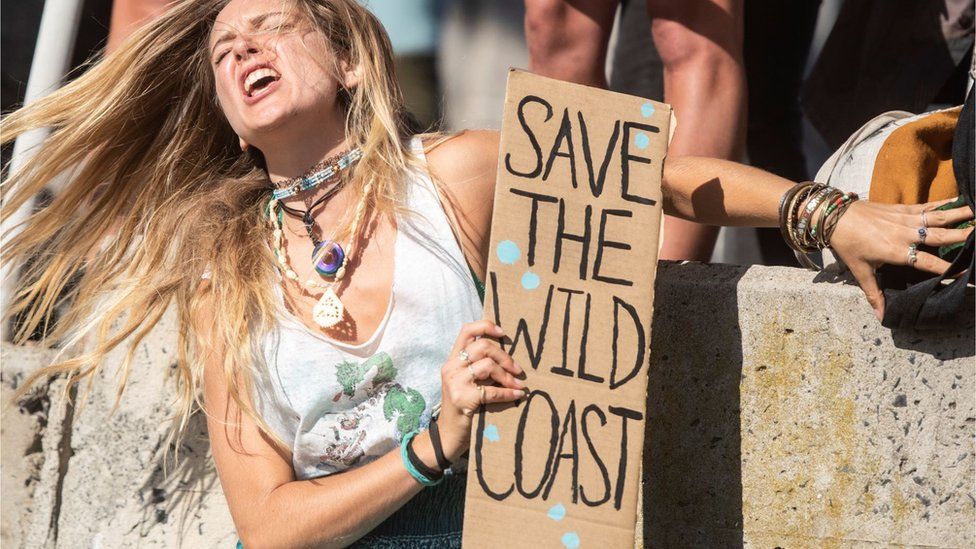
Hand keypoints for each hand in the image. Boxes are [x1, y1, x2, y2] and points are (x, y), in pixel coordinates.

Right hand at [435, 320, 525, 462]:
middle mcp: (451, 367)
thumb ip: (478, 367)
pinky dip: (508, 393)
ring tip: (518, 384)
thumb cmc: (463, 406)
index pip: (467, 330)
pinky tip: (518, 395)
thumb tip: (508, 356)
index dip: (486, 326)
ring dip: (508, 376)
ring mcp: (455, 382)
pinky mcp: (462, 399)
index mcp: (453, 359)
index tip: (503, 333)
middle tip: (518, 370)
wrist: (448, 435)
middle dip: (505, 357)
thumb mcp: (466, 381)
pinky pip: (492, 391)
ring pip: (488, 365)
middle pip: (483, 346)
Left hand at [829, 197, 973, 319]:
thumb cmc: (847, 244)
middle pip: (940, 237)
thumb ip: (874, 294)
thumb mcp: (860, 271)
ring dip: (960, 215)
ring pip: (938, 217)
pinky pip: (927, 206)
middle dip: (963, 237)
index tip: (965, 272)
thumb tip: (881, 316)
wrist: (834, 215)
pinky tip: (961, 200)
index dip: (947, 268)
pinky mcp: (902, 208)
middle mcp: (905, 234)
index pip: (928, 263)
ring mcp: (905, 219)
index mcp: (896, 251)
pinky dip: (945, 204)